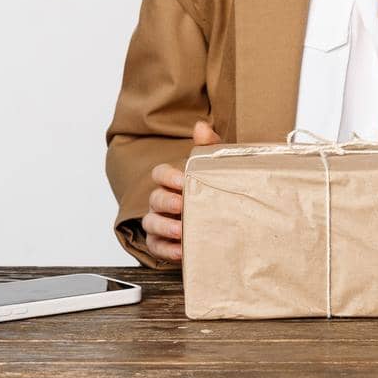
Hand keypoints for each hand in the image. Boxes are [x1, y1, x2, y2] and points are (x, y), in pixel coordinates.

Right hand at [140, 119, 222, 262]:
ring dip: (165, 226)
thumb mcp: (215, 169)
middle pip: (154, 198)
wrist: (227, 223)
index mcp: (172, 182)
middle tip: (182, 205)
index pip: (159, 173)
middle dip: (167, 202)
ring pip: (150, 223)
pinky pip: (156, 247)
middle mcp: (161, 202)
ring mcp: (160, 223)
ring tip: (182, 230)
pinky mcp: (163, 244)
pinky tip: (181, 250)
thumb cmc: (214, 191)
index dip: (168, 176)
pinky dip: (167, 249)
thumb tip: (201, 126)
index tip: (182, 180)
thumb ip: (209, 147)